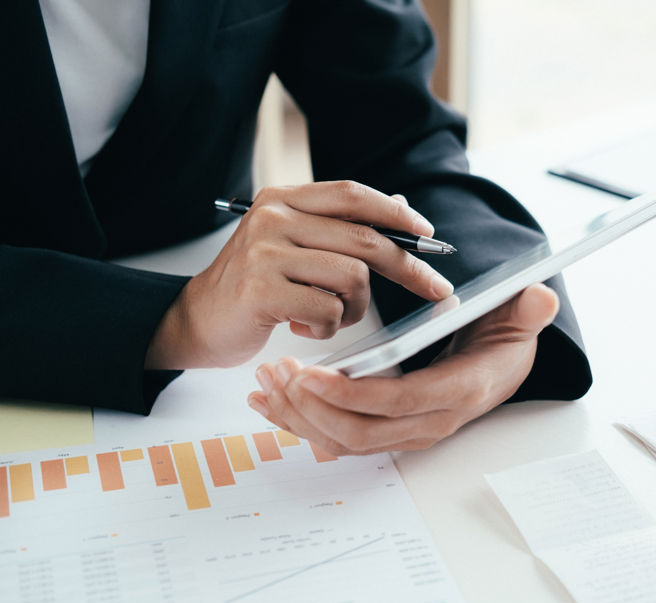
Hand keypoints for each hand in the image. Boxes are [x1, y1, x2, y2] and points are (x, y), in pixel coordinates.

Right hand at [145, 182, 452, 368]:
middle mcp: (273, 218)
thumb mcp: (290, 245)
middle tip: (435, 290)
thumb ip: (335, 228)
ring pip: (353, 278)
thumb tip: (400, 209)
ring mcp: (264, 252)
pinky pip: (328, 311)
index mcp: (283, 200)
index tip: (429, 234)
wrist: (194, 322)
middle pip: (366, 240)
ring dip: (353, 308)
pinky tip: (302, 328)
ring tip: (329, 316)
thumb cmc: (253, 288)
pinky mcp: (260, 290)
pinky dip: (327, 328)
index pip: (353, 195)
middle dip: (409, 269)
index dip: (397, 213)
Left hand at [247, 284, 559, 453]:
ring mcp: (409, 431)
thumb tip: (541, 298)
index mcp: (459, 391)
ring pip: (345, 440)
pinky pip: (341, 438)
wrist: (503, 365)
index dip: (353, 394)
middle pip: (361, 431)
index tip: (310, 374)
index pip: (400, 402)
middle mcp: (431, 421)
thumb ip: (528, 309)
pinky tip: (271, 402)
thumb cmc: (504, 338)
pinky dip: (302, 423)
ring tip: (264, 383)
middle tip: (276, 373)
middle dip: (312, 408)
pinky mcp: (390, 430)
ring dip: (299, 417)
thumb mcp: (520, 318)